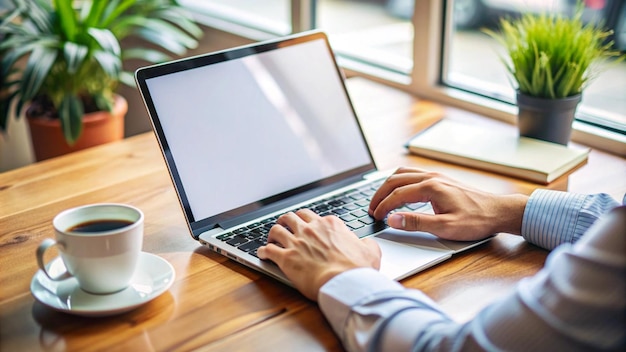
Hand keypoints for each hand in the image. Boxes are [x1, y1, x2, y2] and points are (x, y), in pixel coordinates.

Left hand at [257, 209, 380, 300]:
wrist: (344, 283)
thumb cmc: (358, 269)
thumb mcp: (371, 252)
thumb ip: (367, 244)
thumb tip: (367, 243)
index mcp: (330, 225)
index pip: (315, 216)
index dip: (310, 222)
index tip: (309, 228)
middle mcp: (311, 229)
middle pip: (293, 217)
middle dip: (287, 220)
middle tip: (285, 225)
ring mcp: (297, 242)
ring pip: (277, 228)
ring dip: (272, 232)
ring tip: (271, 237)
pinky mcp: (286, 258)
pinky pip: (268, 250)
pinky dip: (263, 251)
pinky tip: (262, 253)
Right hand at [369, 167, 527, 240]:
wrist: (498, 211)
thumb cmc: (476, 220)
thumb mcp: (445, 227)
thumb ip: (416, 223)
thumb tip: (392, 219)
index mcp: (430, 187)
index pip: (397, 194)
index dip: (382, 206)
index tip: (375, 217)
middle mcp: (431, 177)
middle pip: (395, 179)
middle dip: (380, 194)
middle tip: (371, 208)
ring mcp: (436, 175)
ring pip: (403, 173)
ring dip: (388, 185)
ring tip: (380, 199)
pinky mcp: (441, 179)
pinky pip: (412, 174)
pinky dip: (399, 181)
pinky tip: (399, 191)